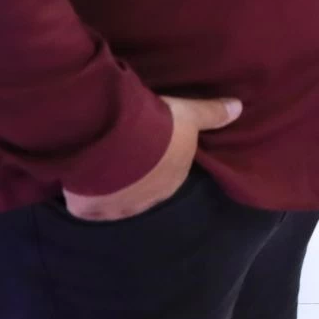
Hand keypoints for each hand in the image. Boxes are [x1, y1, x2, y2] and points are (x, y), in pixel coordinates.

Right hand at [63, 94, 240, 221]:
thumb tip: (239, 108)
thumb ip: (211, 114)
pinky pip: (88, 207)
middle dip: (135, 178)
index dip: (158, 161)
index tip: (148, 148)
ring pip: (115, 201)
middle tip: (121, 155)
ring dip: (110, 189)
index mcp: (173, 180)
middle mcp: (149, 200)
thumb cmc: (157, 126)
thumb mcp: (188, 114)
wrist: (114, 139)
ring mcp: (118, 208)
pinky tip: (79, 183)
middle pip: (142, 190)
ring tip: (98, 168)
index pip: (169, 174)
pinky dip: (84, 197)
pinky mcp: (89, 211)